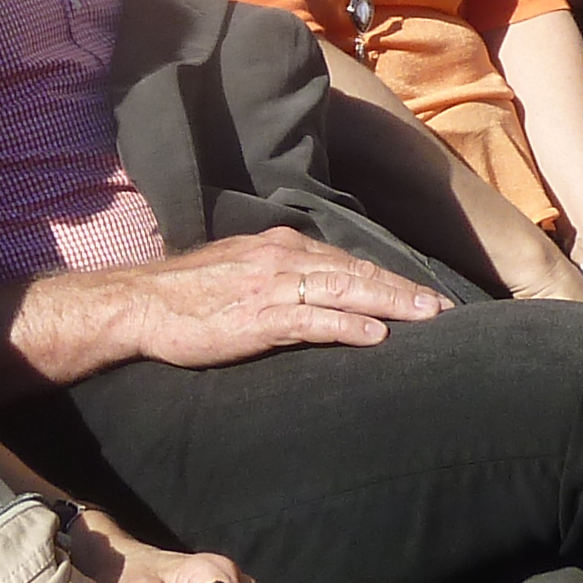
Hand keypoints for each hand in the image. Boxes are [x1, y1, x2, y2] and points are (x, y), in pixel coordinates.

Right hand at [101, 229, 449, 368]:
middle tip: (443, 308)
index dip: (385, 278)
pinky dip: (348, 326)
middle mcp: (281, 258)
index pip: (345, 260)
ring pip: (345, 291)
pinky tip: (376, 336)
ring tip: (426, 318)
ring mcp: (271, 287)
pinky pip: (313, 321)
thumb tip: (307, 289)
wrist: (140, 304)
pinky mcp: (258, 318)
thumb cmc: (184, 294)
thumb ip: (274, 274)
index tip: (419, 295)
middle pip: (356, 272)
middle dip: (402, 290)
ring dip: (390, 304)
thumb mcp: (237, 269)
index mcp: (278, 246)